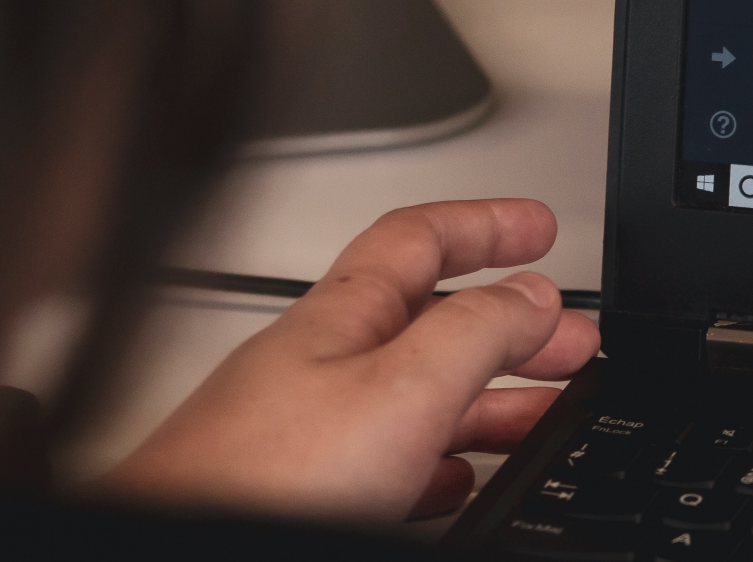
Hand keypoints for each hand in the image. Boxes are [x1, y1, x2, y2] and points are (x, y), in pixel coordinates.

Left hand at [98, 199, 598, 521]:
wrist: (183, 551)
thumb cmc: (259, 480)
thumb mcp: (402, 386)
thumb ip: (477, 332)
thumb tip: (534, 294)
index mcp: (343, 316)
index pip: (420, 236)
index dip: (486, 223)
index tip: (539, 227)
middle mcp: (321, 364)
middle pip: (432, 319)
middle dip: (512, 324)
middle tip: (569, 337)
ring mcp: (307, 430)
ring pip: (418, 395)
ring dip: (490, 398)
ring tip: (543, 412)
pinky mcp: (302, 494)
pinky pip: (389, 461)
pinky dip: (441, 460)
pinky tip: (456, 478)